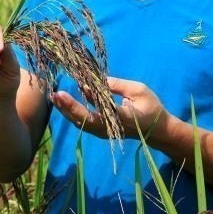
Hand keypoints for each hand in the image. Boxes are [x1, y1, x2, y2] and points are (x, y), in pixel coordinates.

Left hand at [50, 77, 168, 139]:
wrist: (156, 130)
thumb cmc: (151, 107)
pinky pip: (85, 123)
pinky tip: (64, 103)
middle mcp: (112, 127)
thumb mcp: (139, 90)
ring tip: (55, 98)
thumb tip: (95, 81)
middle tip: (56, 95)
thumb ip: (118, 85)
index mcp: (125, 117)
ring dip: (68, 111)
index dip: (86, 104)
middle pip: (87, 121)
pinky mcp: (102, 131)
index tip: (73, 93)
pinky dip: (73, 113)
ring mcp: (106, 132)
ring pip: (83, 124)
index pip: (105, 112)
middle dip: (70, 108)